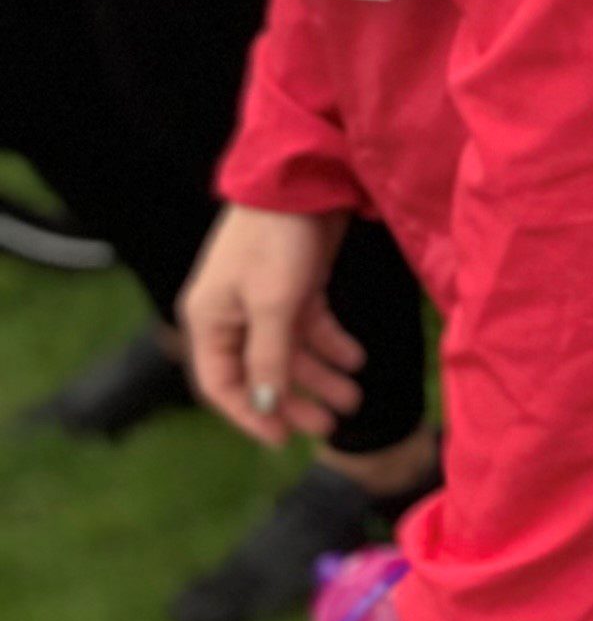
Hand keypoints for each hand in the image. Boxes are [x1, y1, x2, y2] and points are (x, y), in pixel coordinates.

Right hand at [177, 204, 365, 445]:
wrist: (301, 181)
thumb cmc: (276, 242)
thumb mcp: (274, 304)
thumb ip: (270, 356)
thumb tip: (266, 404)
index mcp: (209, 321)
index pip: (221, 384)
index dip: (250, 414)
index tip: (281, 439)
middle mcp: (231, 314)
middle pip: (261, 372)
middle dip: (295, 400)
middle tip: (330, 426)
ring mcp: (263, 300)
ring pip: (290, 352)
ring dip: (320, 376)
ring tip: (354, 399)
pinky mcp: (294, 285)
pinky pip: (310, 326)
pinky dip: (332, 343)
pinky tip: (356, 358)